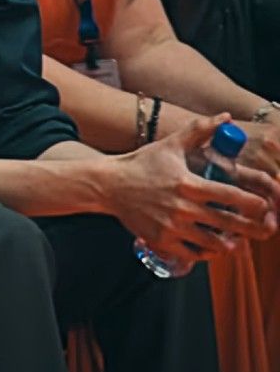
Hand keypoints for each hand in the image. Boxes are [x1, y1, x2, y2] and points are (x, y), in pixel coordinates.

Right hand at [105, 114, 279, 257]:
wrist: (107, 185)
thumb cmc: (140, 164)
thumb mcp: (170, 145)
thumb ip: (199, 131)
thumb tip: (224, 118)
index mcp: (188, 184)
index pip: (231, 196)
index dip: (254, 204)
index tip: (265, 206)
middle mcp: (182, 207)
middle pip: (229, 223)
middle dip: (253, 228)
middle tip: (266, 229)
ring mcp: (172, 226)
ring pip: (213, 243)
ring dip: (230, 243)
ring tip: (237, 239)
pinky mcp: (161, 240)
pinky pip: (192, 254)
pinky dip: (206, 253)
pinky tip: (211, 248)